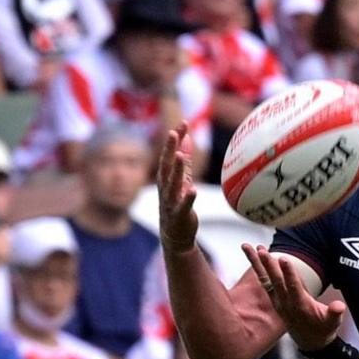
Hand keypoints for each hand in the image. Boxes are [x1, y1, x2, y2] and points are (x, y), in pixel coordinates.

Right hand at [154, 123, 198, 254]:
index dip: (175, 140)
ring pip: (172, 184)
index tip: (183, 123)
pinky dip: (188, 198)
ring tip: (179, 155)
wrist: (174, 235)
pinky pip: (184, 205)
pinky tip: (193, 190)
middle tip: (173, 132)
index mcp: (165, 178)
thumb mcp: (181, 180)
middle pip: (166, 166)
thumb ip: (185, 160)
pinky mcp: (179, 215)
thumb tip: (187, 138)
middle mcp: (165, 188)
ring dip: (176, 170)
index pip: (169, 155)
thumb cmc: (177, 205)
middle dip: (169, 149)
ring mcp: (171, 202)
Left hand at [244, 244, 343, 351]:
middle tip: (262, 251)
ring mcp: (279, 301)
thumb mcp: (332, 323)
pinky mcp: (276, 300)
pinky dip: (260, 270)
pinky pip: (266, 282)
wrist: (311, 342)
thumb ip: (334, 314)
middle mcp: (286, 303)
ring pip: (267, 280)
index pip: (293, 287)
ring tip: (255, 248)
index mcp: (300, 306)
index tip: (284, 259)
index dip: (289, 274)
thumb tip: (339, 306)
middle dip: (270, 266)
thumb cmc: (324, 329)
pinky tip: (256, 256)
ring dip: (260, 265)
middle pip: (276, 282)